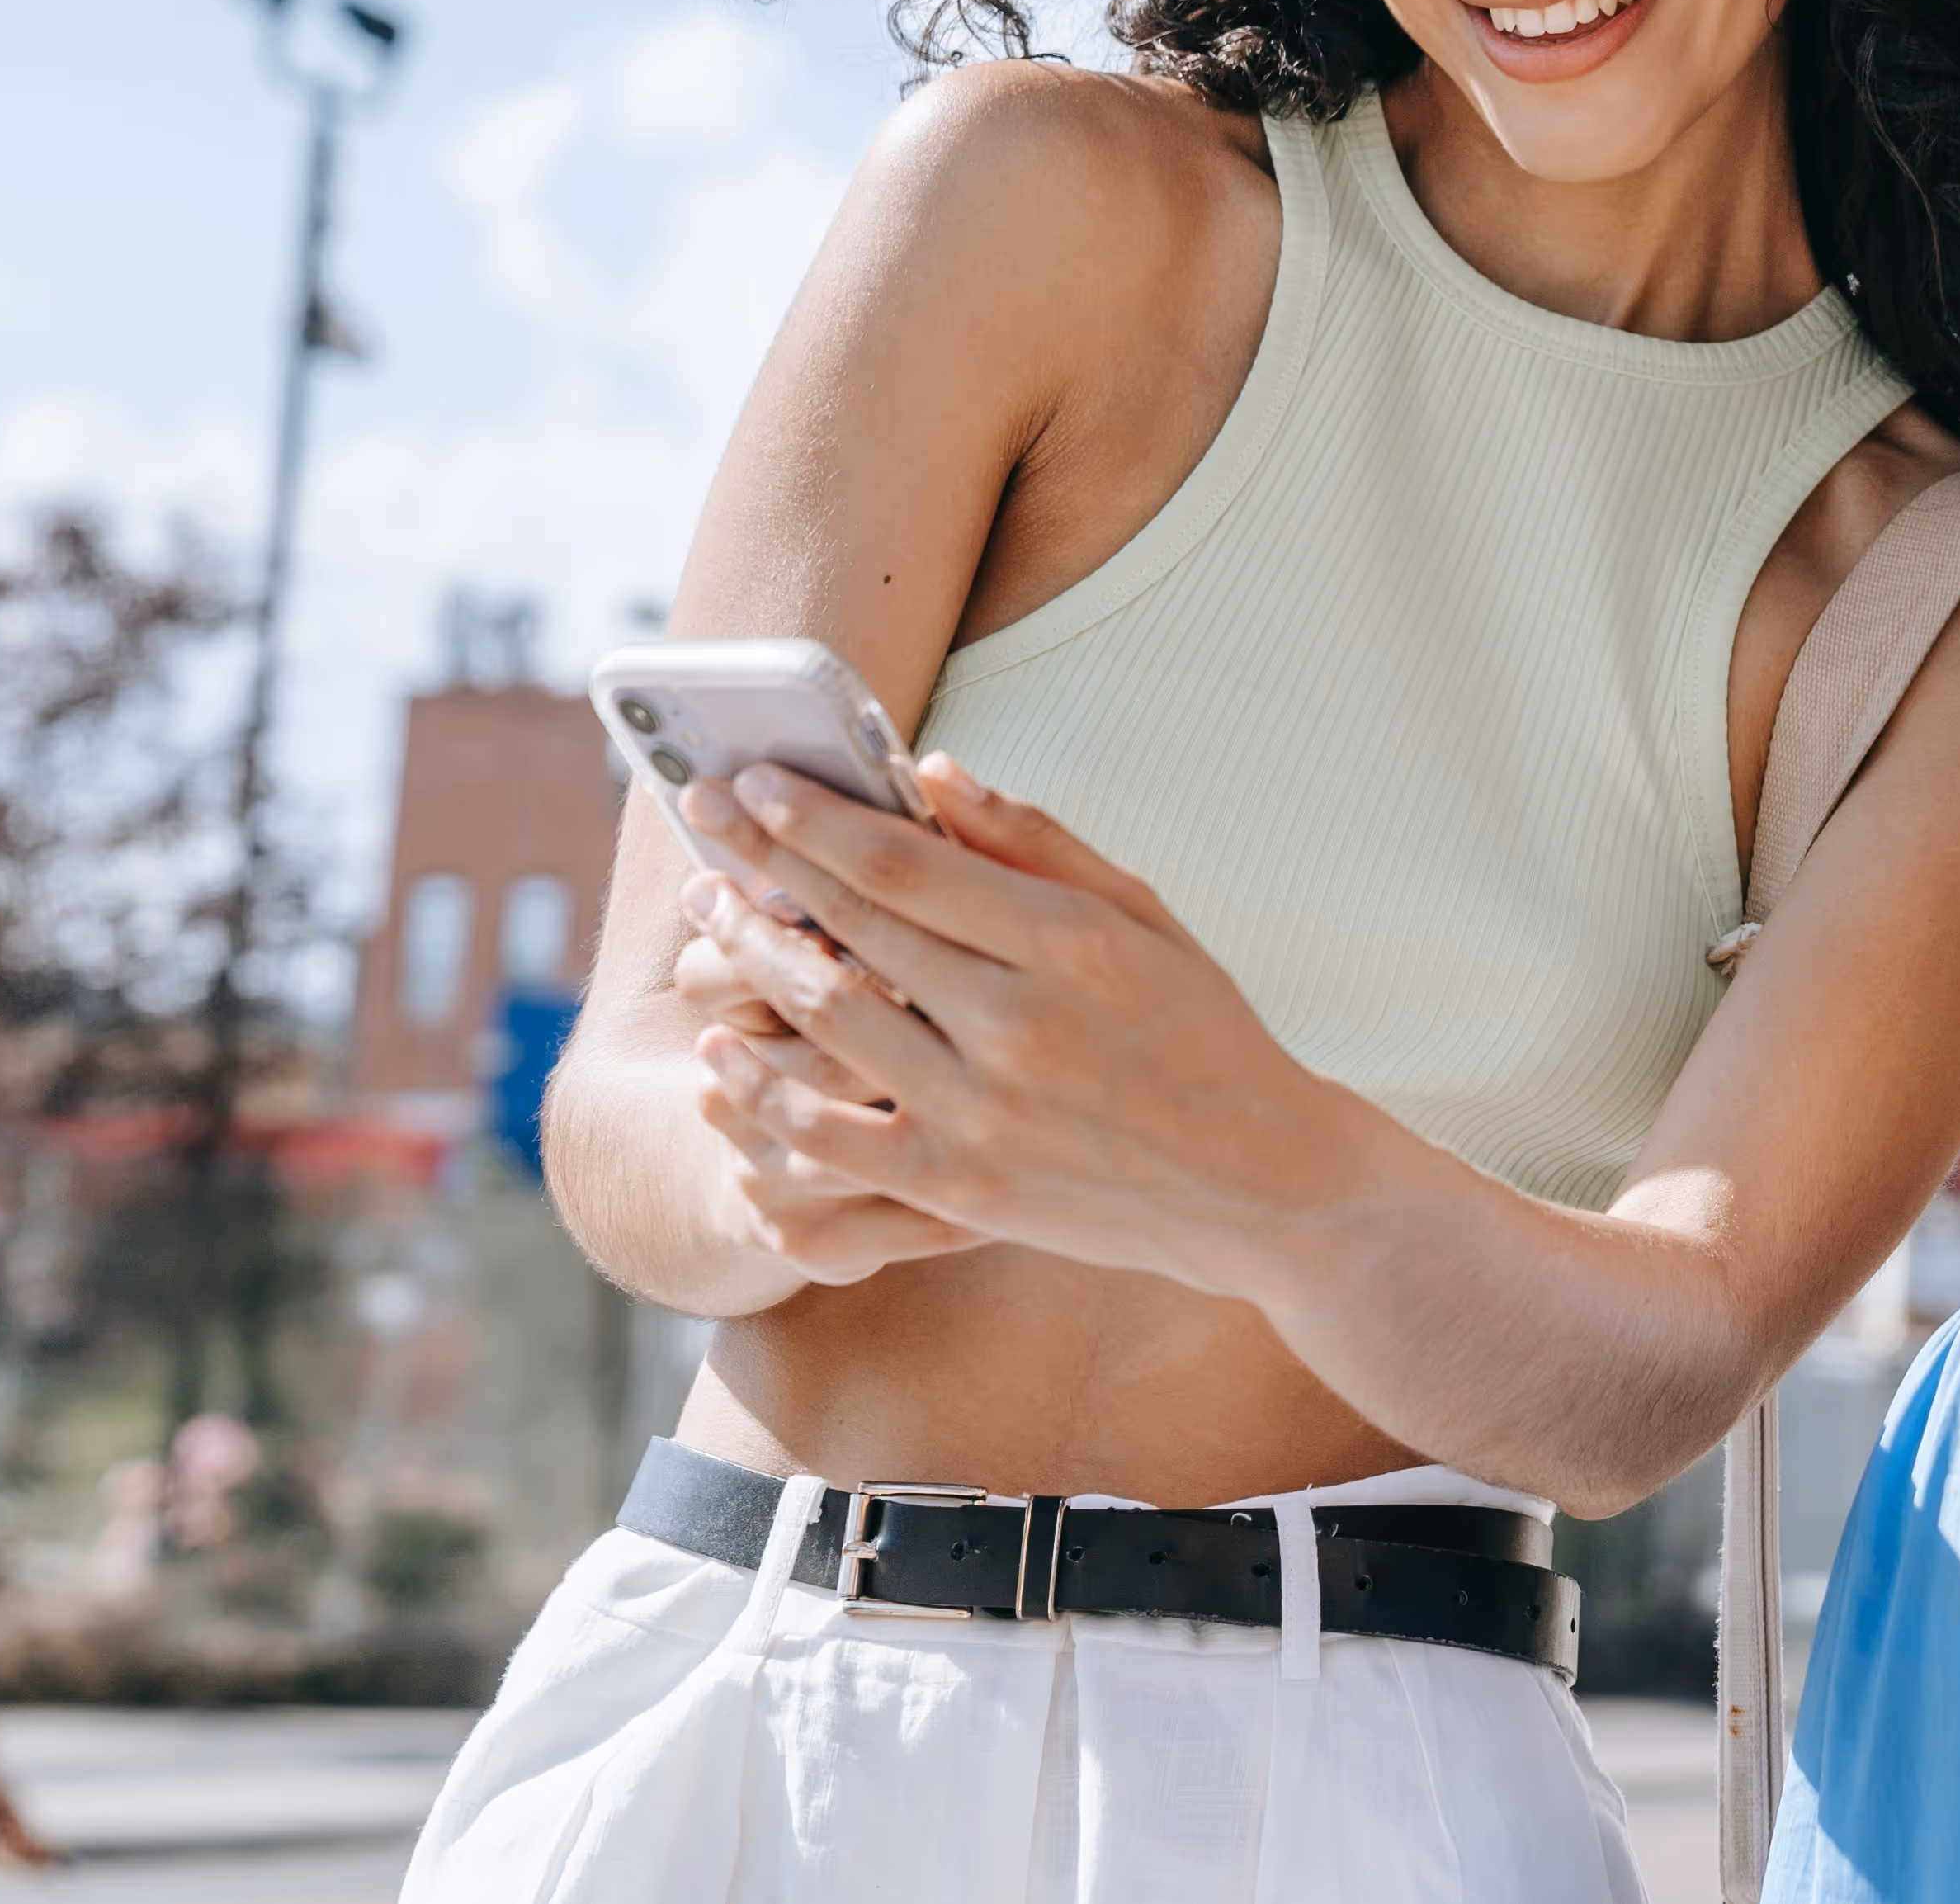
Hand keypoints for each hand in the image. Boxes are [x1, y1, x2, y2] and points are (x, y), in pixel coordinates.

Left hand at [672, 754, 1386, 1295]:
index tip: (756, 780)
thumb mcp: (1144, 916)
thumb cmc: (1207, 1032)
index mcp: (1068, 943)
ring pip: (826, 1023)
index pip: (907, 862)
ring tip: (707, 915)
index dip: (817, 817)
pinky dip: (767, 1093)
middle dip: (762, 864)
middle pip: (852, 929)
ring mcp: (982, 1112)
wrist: (1260, 1182)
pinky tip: (721, 1052)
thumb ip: (1037, 843)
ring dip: (751, 960)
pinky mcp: (960, 1188)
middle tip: (699, 814)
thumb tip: (936, 772)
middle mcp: (1017, 1025)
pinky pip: (831, 1139)